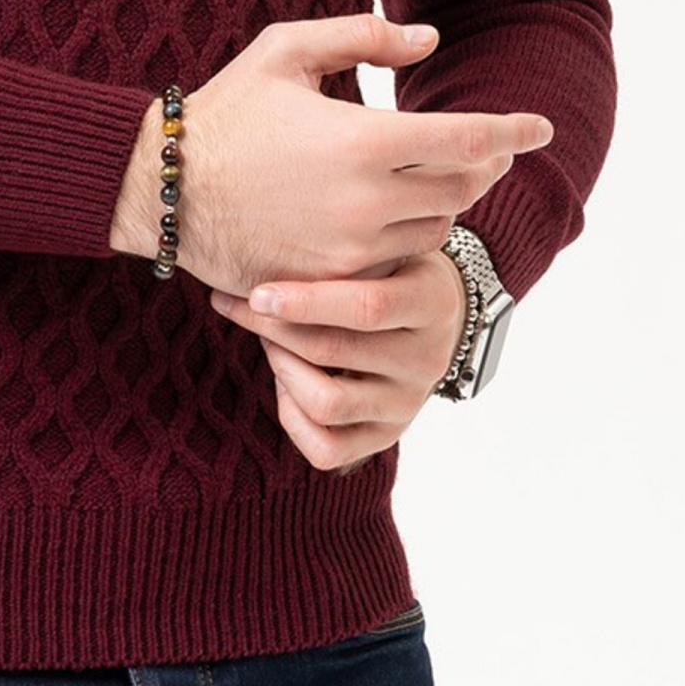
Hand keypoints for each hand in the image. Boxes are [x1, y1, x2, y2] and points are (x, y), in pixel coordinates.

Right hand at [105, 10, 551, 286]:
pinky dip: (405, 237)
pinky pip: (394, 262)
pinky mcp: (330, 280)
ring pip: (434, 229)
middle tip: (486, 147)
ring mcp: (351, 249)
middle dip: (483, 164)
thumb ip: (363, 37)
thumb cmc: (226, 110)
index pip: (470, 138)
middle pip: (462, 187)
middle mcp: (368, 203)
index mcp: (365, 141)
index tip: (542, 126)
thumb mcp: (286, 49)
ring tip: (426, 177)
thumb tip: (428, 39)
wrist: (163, 189)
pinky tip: (389, 214)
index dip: (515, 130)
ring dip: (442, 201)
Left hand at [207, 248, 469, 473]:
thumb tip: (267, 236)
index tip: (257, 292)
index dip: (306, 302)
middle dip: (274, 328)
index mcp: (431, 302)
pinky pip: (327, 449)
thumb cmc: (395, 269)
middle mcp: (427, 359)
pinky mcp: (388, 437)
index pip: (367, 306)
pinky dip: (292, 418)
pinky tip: (284, 382)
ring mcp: (409, 404)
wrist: (440, 316)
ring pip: (327, 403)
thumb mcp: (389, 245)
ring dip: (282, 368)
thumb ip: (350, 244)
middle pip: (334, 351)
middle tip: (244, 305)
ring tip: (269, 340)